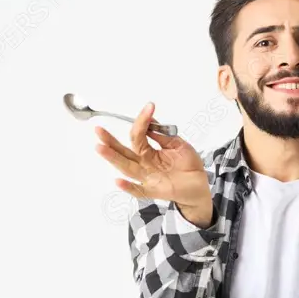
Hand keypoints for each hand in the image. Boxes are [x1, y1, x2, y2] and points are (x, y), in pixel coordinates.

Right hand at [95, 102, 213, 226]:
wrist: (200, 185)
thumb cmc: (188, 165)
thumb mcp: (177, 144)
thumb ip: (163, 134)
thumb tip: (150, 120)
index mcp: (148, 152)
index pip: (138, 135)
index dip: (142, 121)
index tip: (149, 107)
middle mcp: (144, 164)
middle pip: (124, 151)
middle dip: (110, 141)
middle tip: (98, 130)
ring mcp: (147, 177)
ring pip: (127, 167)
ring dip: (113, 158)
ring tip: (100, 148)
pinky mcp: (154, 190)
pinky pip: (139, 190)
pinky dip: (128, 187)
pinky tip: (118, 181)